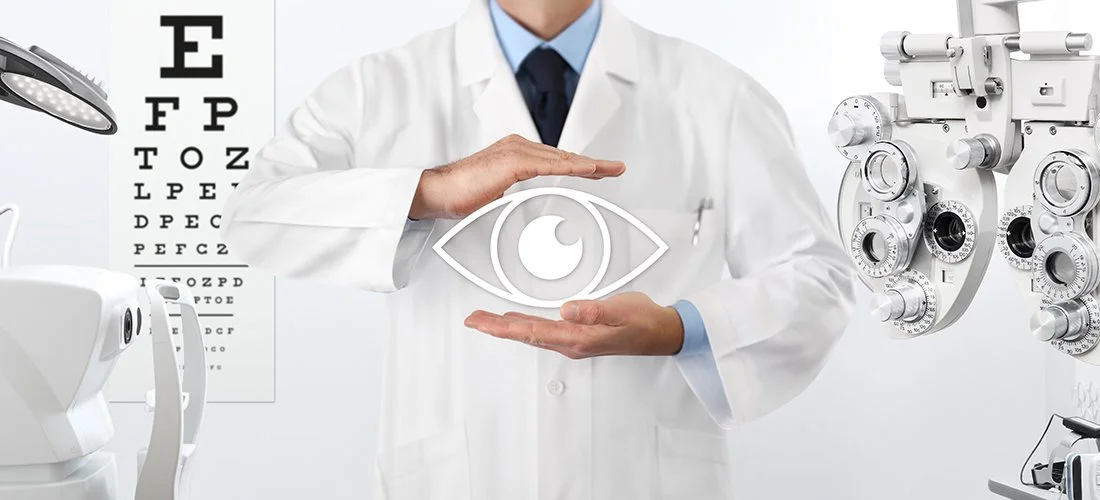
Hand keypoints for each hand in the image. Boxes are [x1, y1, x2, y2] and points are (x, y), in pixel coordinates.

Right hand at [409, 134, 626, 219]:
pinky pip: (551, 165)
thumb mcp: (497, 193)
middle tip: (617, 168)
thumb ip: (515, 192)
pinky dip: (573, 168)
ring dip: (590, 165)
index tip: (601, 171)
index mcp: (516, 153)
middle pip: (565, 156)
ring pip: (562, 159)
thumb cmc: (460, 195)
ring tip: (611, 170)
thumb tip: (527, 205)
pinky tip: (590, 171)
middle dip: (593, 163)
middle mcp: (519, 147)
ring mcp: (516, 152)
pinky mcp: (513, 162)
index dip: (581, 165)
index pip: (556, 159)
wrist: (437, 192)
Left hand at [464, 292, 684, 358]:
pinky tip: (516, 320)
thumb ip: (595, 311)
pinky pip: (543, 331)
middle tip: (471, 319)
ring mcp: (573, 340)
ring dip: (506, 326)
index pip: (531, 331)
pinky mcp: (578, 334)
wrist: (661, 333)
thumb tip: (567, 310)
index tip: (480, 322)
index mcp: (577, 338)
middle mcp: (570, 342)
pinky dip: (524, 324)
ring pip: (532, 333)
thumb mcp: (622, 312)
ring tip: (485, 319)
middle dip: (495, 327)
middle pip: (525, 334)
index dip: (502, 327)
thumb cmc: (643, 322)